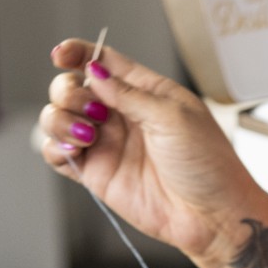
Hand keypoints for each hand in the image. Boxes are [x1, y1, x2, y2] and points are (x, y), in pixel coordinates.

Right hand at [37, 39, 267, 264]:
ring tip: (85, 135)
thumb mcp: (174, 117)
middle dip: (68, 91)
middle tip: (91, 110)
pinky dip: (55, 146)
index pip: (103, 62)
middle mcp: (122, 115)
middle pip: (73, 87)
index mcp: (146, 93)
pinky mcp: (97, 173)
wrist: (213, 214)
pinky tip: (73, 149)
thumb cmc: (208, 165)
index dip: (78, 53)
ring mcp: (107, 144)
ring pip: (59, 117)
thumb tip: (94, 71)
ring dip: (60, 118)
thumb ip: (130, 94)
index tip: (61, 55)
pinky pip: (58, 153)